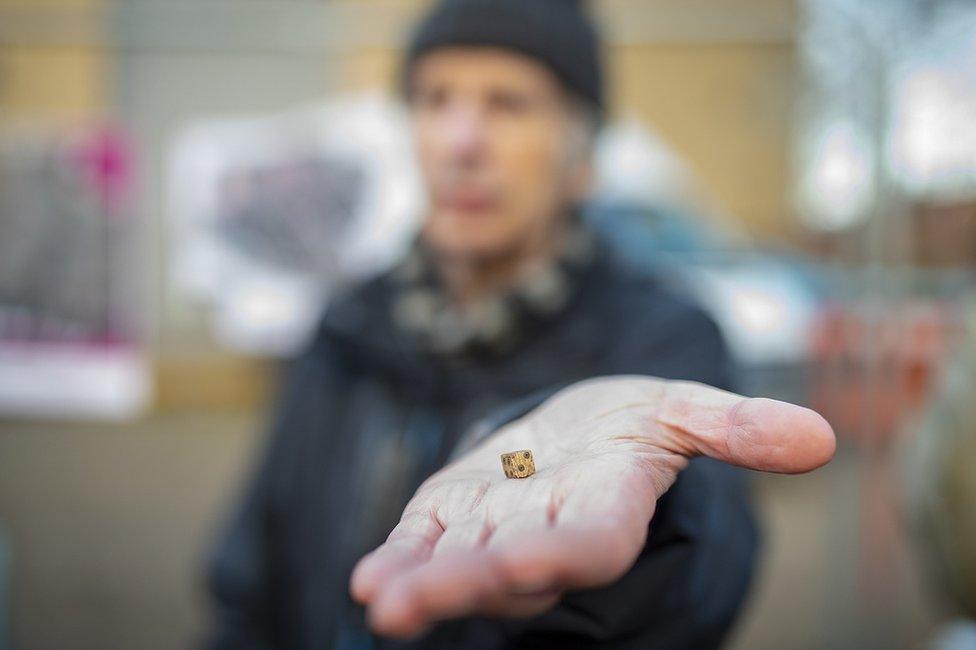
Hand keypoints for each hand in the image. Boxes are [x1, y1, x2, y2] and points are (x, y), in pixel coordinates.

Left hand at [349, 375, 834, 637]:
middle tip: (421, 602)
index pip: (594, 540)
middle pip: (516, 569)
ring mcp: (495, 530)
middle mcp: (549, 533)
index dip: (569, 552)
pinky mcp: (451, 516)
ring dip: (422, 585)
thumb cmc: (631, 423)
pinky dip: (397, 561)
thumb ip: (735, 426)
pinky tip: (369, 580)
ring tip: (383, 604)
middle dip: (474, 583)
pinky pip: (423, 543)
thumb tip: (818, 438)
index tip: (537, 560)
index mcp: (608, 507)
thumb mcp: (682, 408)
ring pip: (459, 564)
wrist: (574, 431)